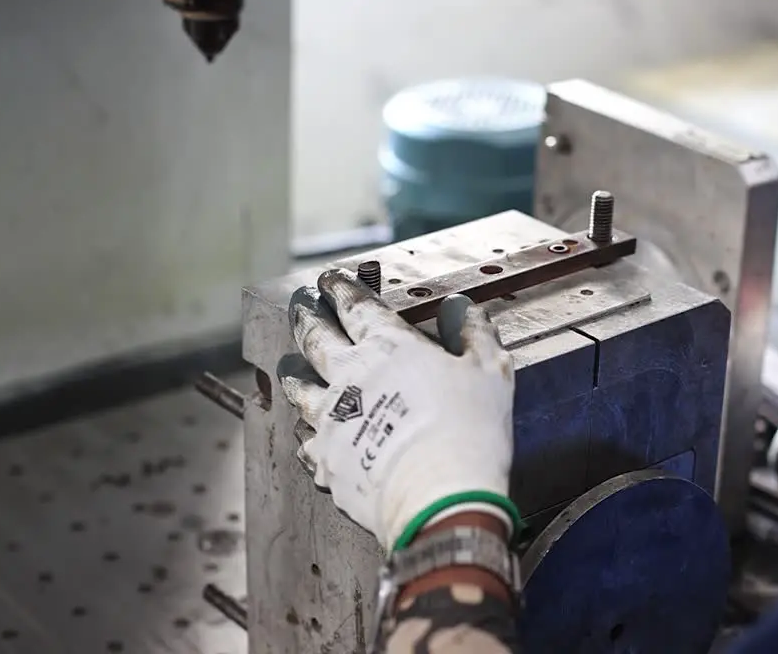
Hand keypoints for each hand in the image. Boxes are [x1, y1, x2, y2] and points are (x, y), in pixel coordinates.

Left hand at [280, 269, 516, 550]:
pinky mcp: (326, 460)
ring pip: (300, 389)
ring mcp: (331, 420)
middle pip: (315, 338)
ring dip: (293, 374)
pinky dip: (307, 433)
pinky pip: (307, 441)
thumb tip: (459, 307)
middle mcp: (349, 376)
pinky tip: (307, 434)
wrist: (439, 498)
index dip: (340, 288)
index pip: (355, 306)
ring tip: (288, 367)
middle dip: (305, 316)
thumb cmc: (471, 429)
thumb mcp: (489, 370)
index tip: (328, 279)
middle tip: (299, 306)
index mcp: (388, 347)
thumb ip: (473, 332)